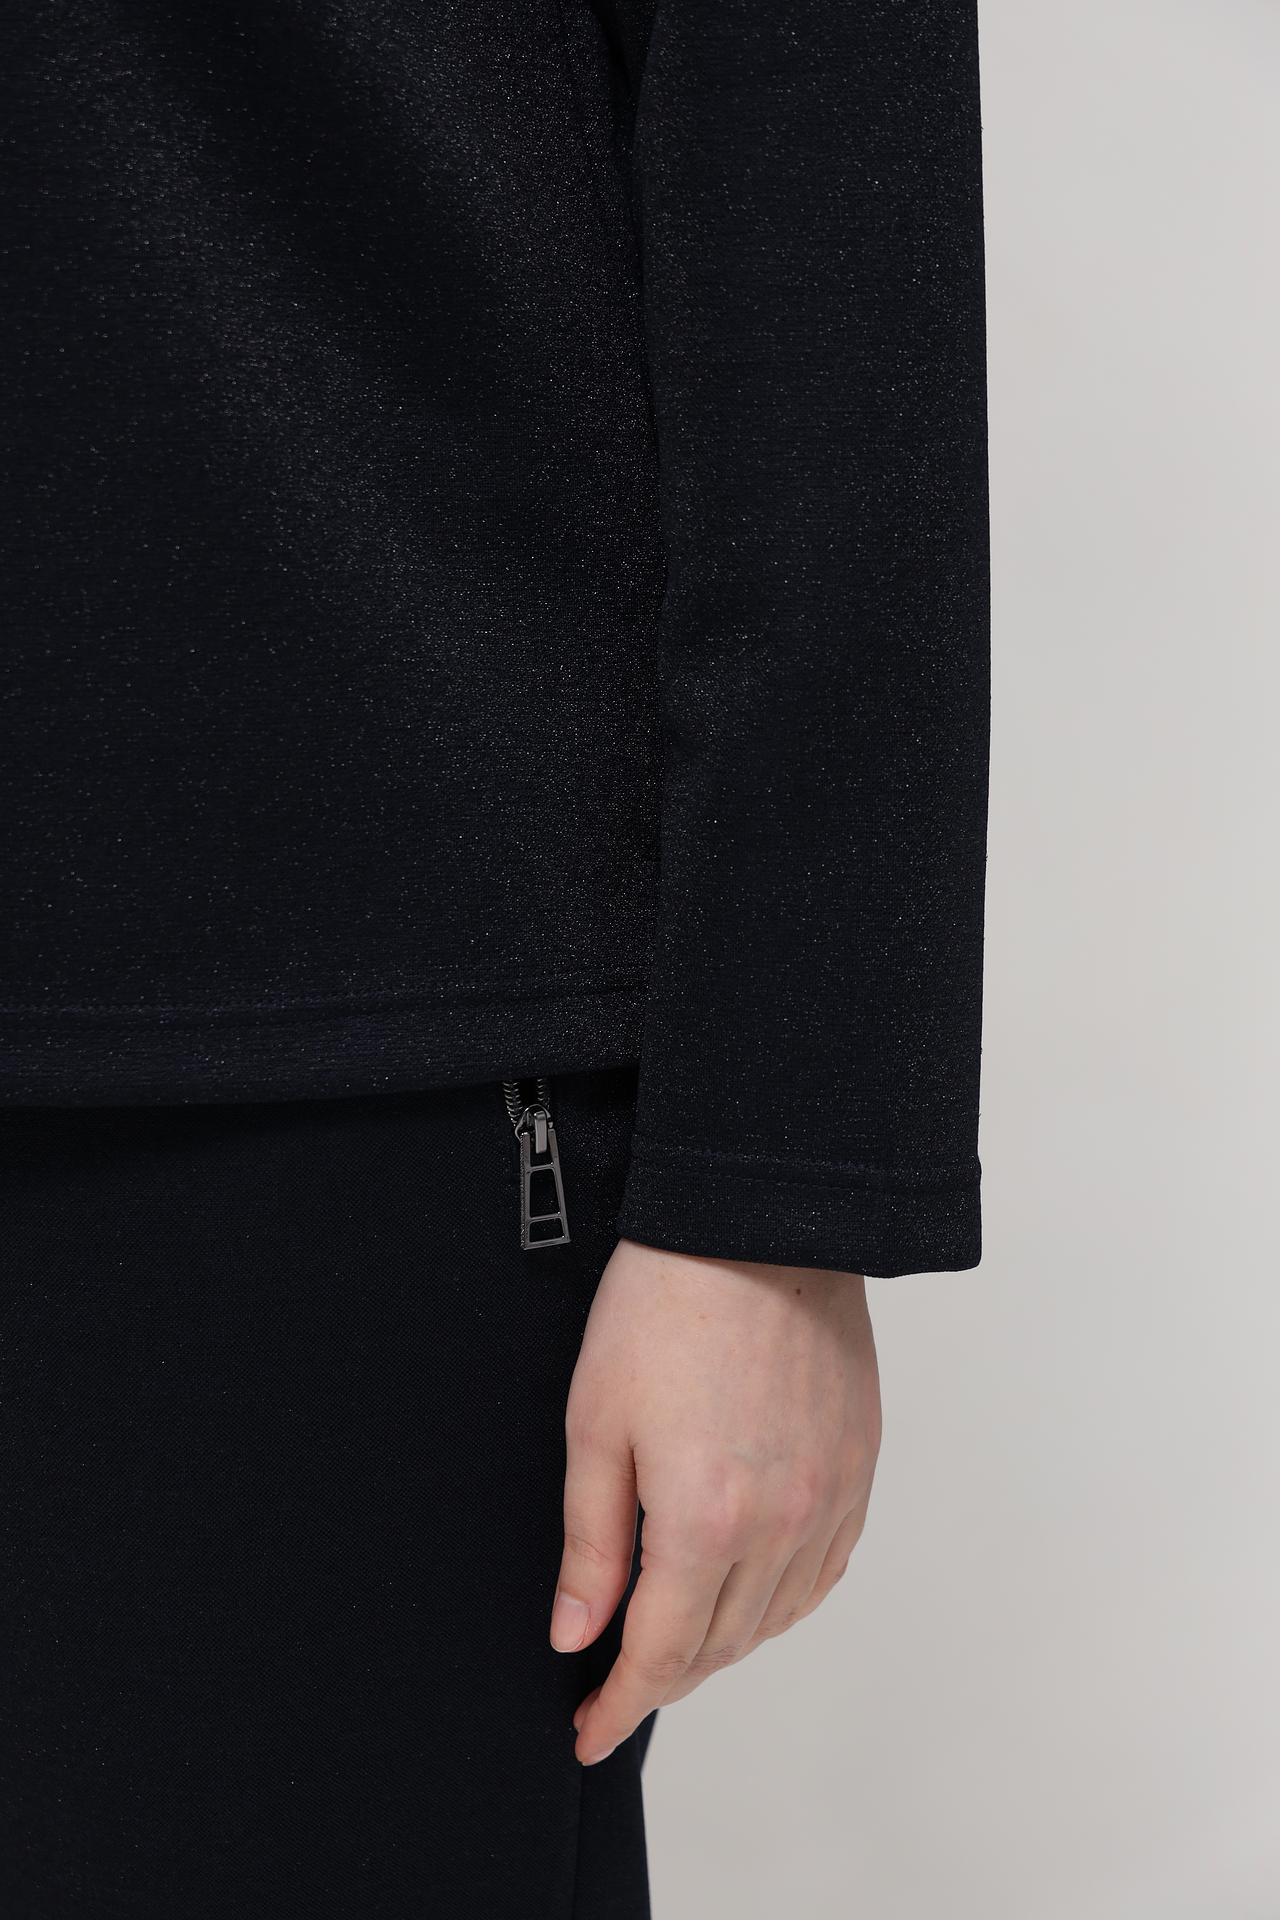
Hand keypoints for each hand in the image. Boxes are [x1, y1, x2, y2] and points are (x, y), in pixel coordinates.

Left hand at [551, 1237, 881, 1764]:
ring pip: (775, 1618)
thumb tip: (575, 1634)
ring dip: (720, 1643)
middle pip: (720, 1646)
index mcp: (706, 1520)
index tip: (587, 1733)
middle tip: (614, 1682)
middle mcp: (781, 1525)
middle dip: (661, 1677)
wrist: (759, 1225)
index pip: (661, 1654)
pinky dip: (782, 1602)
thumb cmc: (664, 1307)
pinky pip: (824, 1572)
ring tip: (673, 1636)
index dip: (618, 1703)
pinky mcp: (859, 1468)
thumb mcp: (595, 1423)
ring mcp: (830, 1499)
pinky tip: (750, 1591)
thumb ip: (591, 1542)